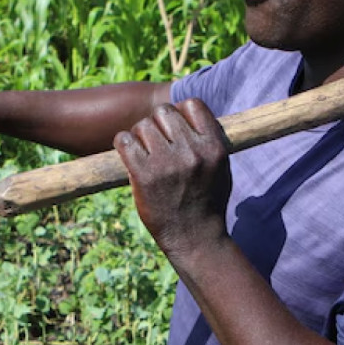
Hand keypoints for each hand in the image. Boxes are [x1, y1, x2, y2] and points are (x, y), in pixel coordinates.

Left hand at [114, 99, 231, 258]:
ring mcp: (167, 163)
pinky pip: (124, 140)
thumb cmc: (207, 203)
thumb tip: (190, 115)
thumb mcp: (221, 169)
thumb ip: (208, 141)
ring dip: (139, 137)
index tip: (175, 129)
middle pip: (164, 112)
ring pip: (142, 125)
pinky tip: (129, 157)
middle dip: (157, 125)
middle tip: (156, 144)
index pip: (192, 105)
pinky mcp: (144, 175)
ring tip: (144, 155)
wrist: (195, 239)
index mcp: (213, 147)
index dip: (180, 113)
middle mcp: (192, 152)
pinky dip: (123, 145)